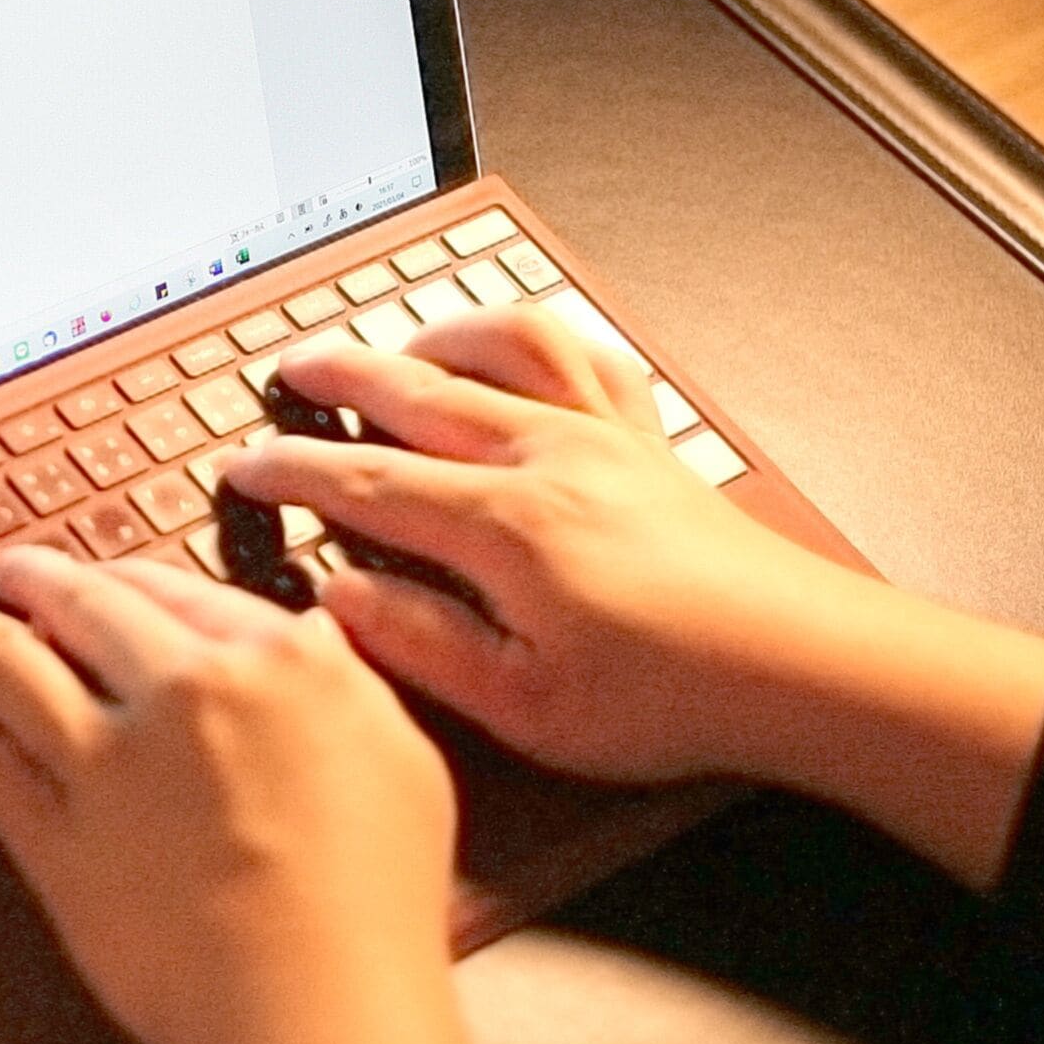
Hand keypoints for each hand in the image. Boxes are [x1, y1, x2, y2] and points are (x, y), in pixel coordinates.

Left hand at [0, 546, 502, 1043]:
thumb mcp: (401, 760)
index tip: (105, 574)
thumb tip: (310, 641)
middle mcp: (181, 687)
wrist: (310, 1001)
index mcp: (277, 662)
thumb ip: (344, 686)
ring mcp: (104, 755)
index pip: (186, 592)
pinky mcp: (48, 828)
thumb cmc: (374, 904)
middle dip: (30, 576)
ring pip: (2, 657)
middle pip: (87, 605)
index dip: (132, 577)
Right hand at [225, 306, 1043, 891]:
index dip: (292, 470)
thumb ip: (420, 643)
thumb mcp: (523, 707)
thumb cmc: (670, 698)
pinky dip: (536, 338)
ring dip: (436, 336)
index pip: (365, 482)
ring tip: (394, 346)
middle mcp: (547, 458)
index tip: (243, 463)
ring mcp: (603, 437)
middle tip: (286, 369)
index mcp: (503, 526)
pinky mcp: (649, 442)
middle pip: (418, 390)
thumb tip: (338, 596)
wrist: (800, 666)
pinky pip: (584, 356)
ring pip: (502, 347)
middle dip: (339, 374)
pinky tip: (514, 353)